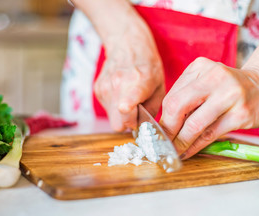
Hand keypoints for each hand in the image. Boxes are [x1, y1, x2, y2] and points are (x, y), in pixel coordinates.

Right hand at [94, 15, 164, 130]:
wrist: (127, 44)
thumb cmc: (147, 66)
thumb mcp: (160, 86)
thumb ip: (152, 110)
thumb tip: (143, 128)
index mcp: (138, 82)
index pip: (126, 102)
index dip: (127, 111)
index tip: (125, 109)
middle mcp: (118, 86)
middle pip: (118, 123)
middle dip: (128, 123)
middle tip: (136, 113)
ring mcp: (105, 88)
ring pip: (113, 119)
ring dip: (122, 115)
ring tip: (129, 98)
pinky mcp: (98, 90)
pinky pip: (108, 110)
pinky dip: (115, 106)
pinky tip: (121, 94)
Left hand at [160, 57, 258, 158]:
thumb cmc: (226, 88)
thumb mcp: (204, 82)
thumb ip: (185, 97)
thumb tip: (163, 125)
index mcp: (199, 67)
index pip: (172, 97)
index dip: (162, 118)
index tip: (156, 132)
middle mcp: (214, 77)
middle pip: (178, 107)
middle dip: (167, 130)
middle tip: (162, 143)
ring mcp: (229, 95)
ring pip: (194, 124)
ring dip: (180, 142)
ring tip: (174, 151)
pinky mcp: (241, 113)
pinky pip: (211, 134)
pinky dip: (196, 146)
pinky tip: (188, 152)